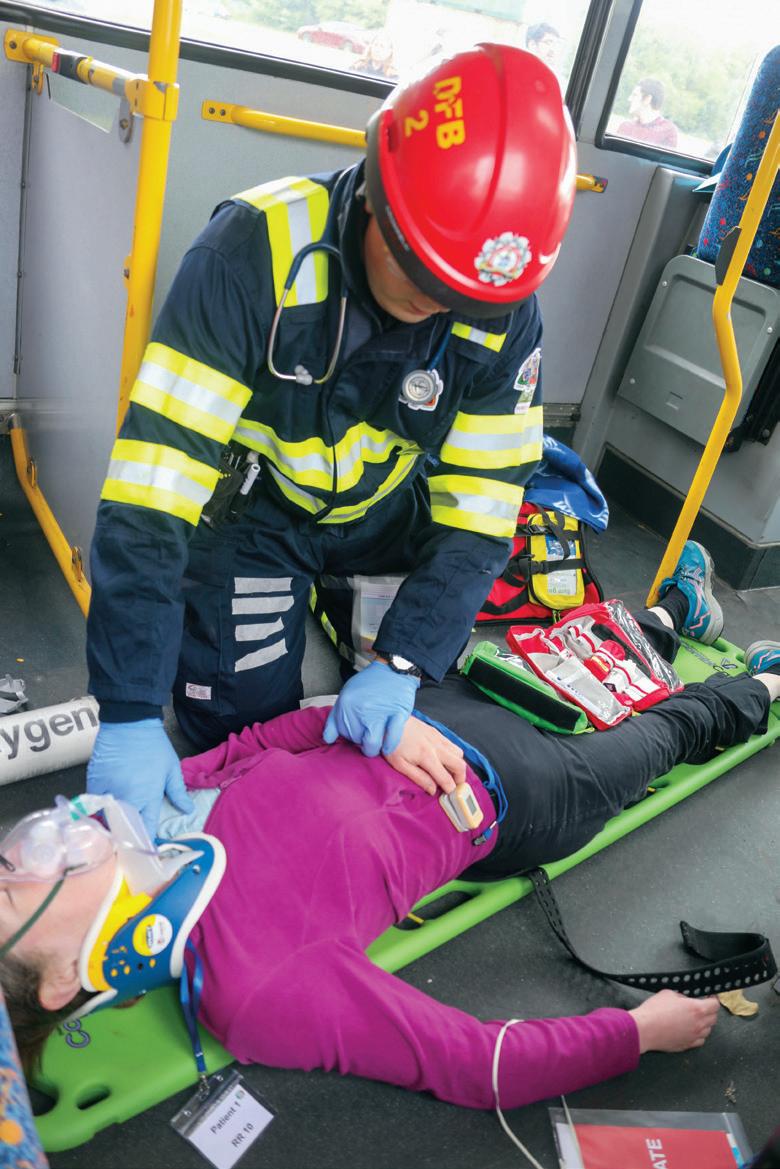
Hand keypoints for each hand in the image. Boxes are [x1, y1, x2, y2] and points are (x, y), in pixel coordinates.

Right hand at [87, 718, 193, 838]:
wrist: (130, 723)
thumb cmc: (155, 746)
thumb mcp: (172, 769)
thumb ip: (178, 793)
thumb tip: (187, 811)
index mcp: (148, 798)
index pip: (146, 828)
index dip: (147, 838)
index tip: (148, 844)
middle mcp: (126, 799)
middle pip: (124, 827)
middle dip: (128, 832)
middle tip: (132, 833)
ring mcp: (108, 792)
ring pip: (106, 817)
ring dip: (112, 821)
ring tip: (117, 821)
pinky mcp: (93, 783)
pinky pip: (95, 802)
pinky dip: (99, 806)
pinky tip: (106, 804)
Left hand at [323, 661, 418, 755]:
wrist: (393, 669)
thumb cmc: (369, 684)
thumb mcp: (346, 695)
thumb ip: (335, 718)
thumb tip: (328, 740)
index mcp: (345, 704)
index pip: (343, 734)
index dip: (350, 736)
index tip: (357, 732)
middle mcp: (360, 709)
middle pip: (357, 740)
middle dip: (362, 740)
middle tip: (367, 733)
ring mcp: (379, 712)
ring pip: (372, 744)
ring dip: (374, 748)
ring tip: (376, 744)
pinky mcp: (397, 714)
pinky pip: (391, 738)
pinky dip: (388, 746)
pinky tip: (386, 748)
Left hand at [383, 715, 465, 794]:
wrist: (388, 720)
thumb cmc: (391, 744)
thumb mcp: (400, 765)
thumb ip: (419, 778)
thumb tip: (433, 790)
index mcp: (427, 757)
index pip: (446, 778)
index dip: (451, 789)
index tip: (450, 795)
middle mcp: (437, 747)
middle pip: (459, 765)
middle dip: (460, 778)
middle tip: (454, 785)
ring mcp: (438, 737)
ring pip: (459, 753)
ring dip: (458, 765)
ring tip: (449, 772)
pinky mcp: (436, 731)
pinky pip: (452, 744)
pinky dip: (453, 754)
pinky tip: (444, 758)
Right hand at [629, 989, 719, 1052]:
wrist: (645, 1029)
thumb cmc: (655, 1010)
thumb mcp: (669, 993)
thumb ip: (682, 996)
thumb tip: (686, 1000)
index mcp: (697, 1009)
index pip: (715, 1005)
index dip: (713, 999)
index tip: (709, 996)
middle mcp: (699, 1024)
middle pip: (714, 1018)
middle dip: (709, 1010)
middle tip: (701, 1006)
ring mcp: (694, 1037)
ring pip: (708, 1030)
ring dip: (704, 1023)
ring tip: (695, 1018)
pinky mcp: (687, 1045)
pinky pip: (700, 1040)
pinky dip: (698, 1035)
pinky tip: (690, 1030)